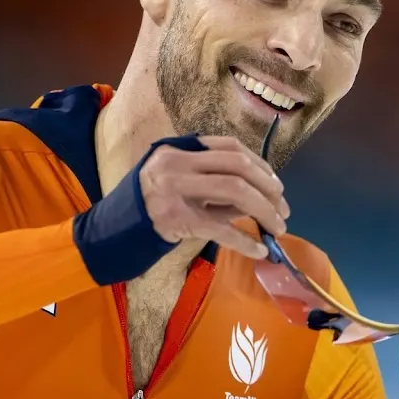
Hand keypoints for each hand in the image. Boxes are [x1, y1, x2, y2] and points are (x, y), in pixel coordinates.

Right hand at [139, 135, 289, 258]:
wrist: (113, 230)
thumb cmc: (151, 205)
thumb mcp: (180, 183)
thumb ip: (215, 185)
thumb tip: (262, 195)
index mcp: (179, 149)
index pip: (230, 147)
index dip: (260, 165)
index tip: (276, 184)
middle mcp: (177, 164)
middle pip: (238, 167)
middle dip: (269, 188)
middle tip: (284, 209)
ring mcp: (175, 191)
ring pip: (235, 191)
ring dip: (264, 210)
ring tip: (278, 227)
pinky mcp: (176, 220)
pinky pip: (220, 229)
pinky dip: (244, 241)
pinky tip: (259, 250)